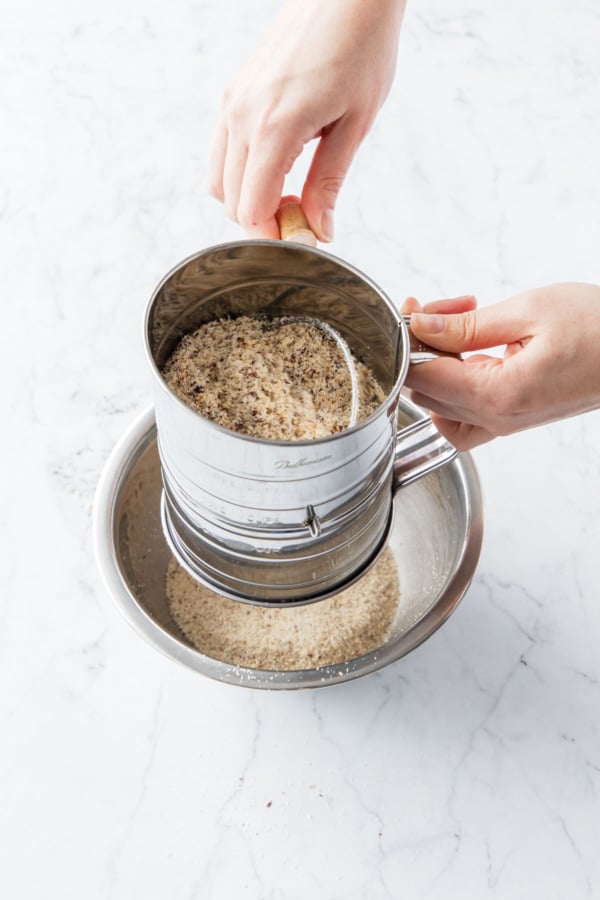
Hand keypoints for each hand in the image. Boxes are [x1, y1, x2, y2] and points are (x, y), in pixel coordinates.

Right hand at [207, 0, 404, 240]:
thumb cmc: (360, 49)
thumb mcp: (355, 124)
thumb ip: (329, 182)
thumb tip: (320, 229)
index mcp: (273, 128)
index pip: (251, 209)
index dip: (273, 236)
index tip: (302, 237)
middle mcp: (241, 115)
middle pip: (230, 201)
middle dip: (261, 221)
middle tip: (302, 216)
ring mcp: (232, 102)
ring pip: (219, 180)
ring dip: (247, 198)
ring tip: (289, 191)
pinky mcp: (233, 92)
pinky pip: (222, 151)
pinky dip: (241, 172)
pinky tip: (277, 165)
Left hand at [402, 283, 599, 449]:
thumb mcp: (529, 312)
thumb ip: (466, 325)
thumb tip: (420, 326)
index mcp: (498, 395)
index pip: (423, 375)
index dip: (408, 340)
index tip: (413, 308)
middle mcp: (497, 419)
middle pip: (427, 391)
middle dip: (424, 346)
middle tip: (444, 309)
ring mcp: (505, 424)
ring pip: (441, 405)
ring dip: (439, 363)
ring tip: (464, 324)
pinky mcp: (514, 418)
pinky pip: (465, 416)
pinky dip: (454, 385)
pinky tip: (470, 353)